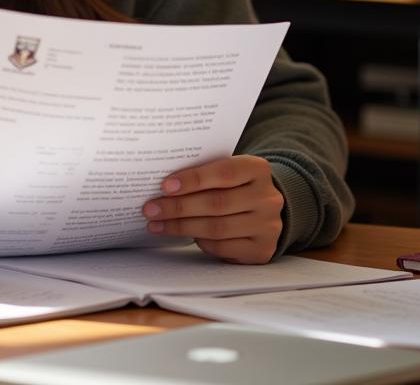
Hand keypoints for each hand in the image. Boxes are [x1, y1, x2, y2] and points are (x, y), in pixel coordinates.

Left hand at [141, 155, 283, 263]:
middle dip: (178, 207)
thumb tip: (164, 185)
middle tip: (151, 209)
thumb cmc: (235, 184)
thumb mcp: (227, 170)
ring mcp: (268, 226)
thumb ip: (204, 172)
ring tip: (157, 224)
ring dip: (181, 227)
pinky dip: (200, 241)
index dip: (192, 180)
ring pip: (217, 228)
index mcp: (257, 169)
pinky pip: (223, 247)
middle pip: (216, 204)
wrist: (265, 207)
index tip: (165, 186)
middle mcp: (267, 198)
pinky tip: (183, 235)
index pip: (223, 173)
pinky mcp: (262, 250)